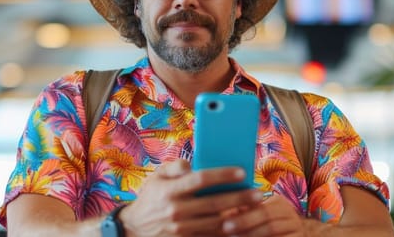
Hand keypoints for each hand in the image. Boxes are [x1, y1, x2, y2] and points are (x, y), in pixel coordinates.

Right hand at [119, 159, 263, 236]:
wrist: (134, 230)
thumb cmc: (151, 198)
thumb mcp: (156, 177)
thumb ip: (174, 166)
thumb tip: (191, 164)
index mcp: (169, 190)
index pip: (200, 179)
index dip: (223, 175)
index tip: (242, 172)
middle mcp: (176, 211)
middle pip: (214, 204)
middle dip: (239, 198)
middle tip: (258, 193)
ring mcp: (181, 230)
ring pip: (217, 224)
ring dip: (239, 217)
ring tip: (255, 209)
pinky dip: (229, 233)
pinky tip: (243, 226)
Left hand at [221, 194, 304, 236]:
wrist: (291, 236)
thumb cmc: (265, 225)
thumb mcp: (257, 215)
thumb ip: (244, 209)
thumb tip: (221, 202)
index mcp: (279, 203)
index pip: (261, 207)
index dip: (243, 215)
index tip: (224, 222)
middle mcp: (291, 215)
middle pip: (267, 219)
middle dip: (245, 225)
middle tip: (227, 229)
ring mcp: (297, 230)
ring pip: (273, 230)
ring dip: (253, 235)